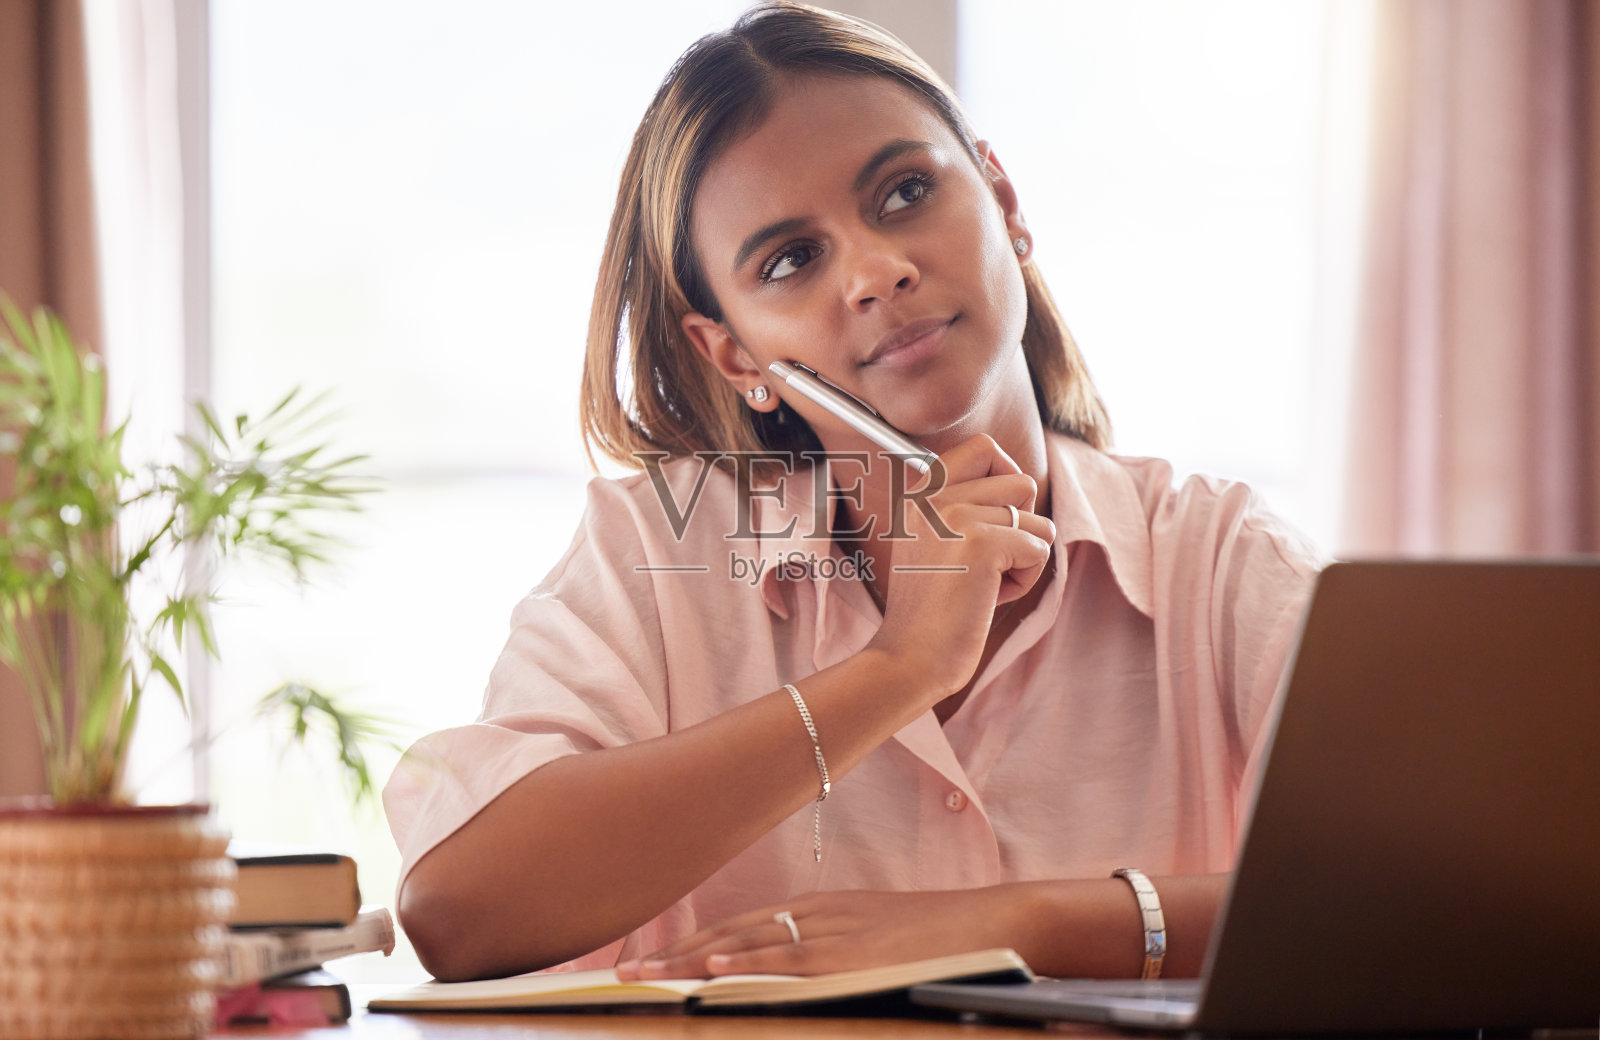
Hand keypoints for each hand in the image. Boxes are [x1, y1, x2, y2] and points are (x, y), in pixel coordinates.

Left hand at [615, 888, 1024, 979]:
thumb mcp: (868, 936)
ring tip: (642, 977)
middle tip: (617, 972)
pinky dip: (749, 966)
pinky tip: (713, 974)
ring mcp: (833, 935)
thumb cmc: (936, 937)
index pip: (733, 928)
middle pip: (726, 936)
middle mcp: (814, 916)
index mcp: (813, 909)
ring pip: (745, 948)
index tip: (640, 961)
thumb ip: (821, 950)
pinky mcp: (855, 957)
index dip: (683, 946)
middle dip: (669, 955)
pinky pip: (791, 962)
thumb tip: (775, 979)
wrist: (996, 922)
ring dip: (688, 965)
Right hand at [869, 434, 1053, 698]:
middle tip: (986, 564)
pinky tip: (987, 599)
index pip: (983, 447)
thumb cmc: (930, 610)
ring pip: (1037, 521)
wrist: (908, 657)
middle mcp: (936, 497)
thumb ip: (967, 507)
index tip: (995, 518)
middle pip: (1021, 484)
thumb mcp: (935, 543)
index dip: (1006, 477)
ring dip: (1024, 559)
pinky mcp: (982, 545)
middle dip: (1020, 528)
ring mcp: (958, 517)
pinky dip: (1024, 582)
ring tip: (984, 585)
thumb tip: (1024, 485)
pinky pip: (1040, 549)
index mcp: (921, 493)